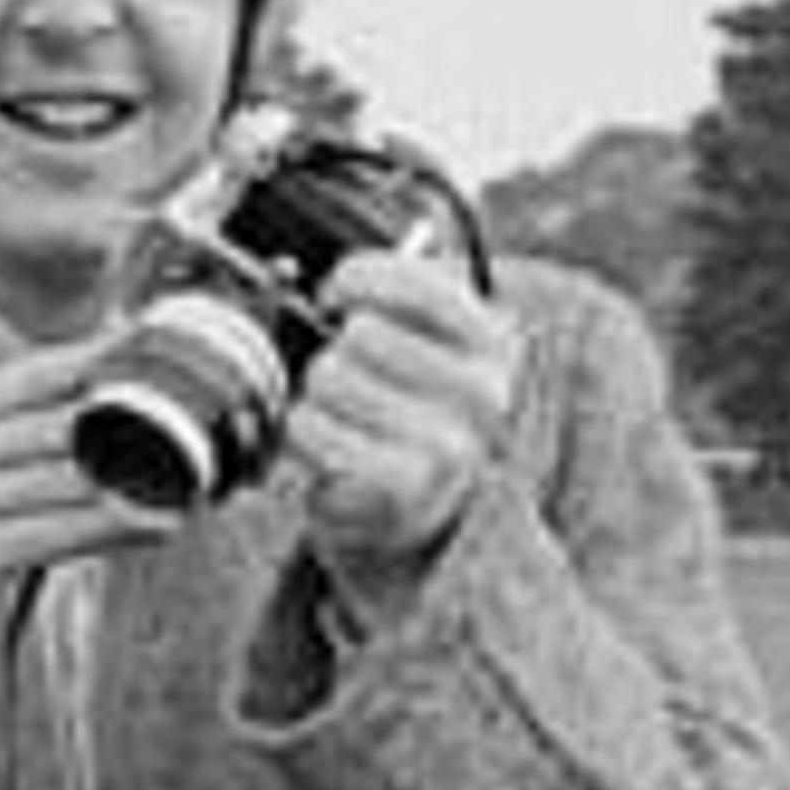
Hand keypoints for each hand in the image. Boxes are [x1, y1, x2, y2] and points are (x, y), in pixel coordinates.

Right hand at [0, 344, 169, 733]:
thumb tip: (87, 413)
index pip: (33, 371)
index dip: (104, 356)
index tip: (162, 346)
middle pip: (60, 418)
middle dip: (137, 417)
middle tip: (202, 412)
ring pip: (69, 474)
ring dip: (141, 474)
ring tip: (199, 469)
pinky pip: (62, 531)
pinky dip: (117, 525)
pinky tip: (159, 521)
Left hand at [283, 250, 519, 583]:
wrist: (420, 517)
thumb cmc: (411, 418)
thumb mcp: (426, 349)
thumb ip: (392, 299)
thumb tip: (295, 273)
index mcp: (494, 346)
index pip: (417, 284)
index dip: (357, 278)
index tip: (335, 294)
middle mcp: (480, 394)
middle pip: (360, 332)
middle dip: (337, 354)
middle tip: (349, 387)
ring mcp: (444, 444)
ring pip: (330, 375)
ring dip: (317, 398)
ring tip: (341, 423)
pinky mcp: (398, 487)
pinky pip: (310, 427)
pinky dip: (302, 436)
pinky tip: (326, 453)